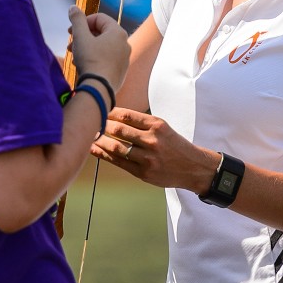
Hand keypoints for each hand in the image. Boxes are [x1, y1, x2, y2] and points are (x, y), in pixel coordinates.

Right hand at [67, 5, 129, 90]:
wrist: (99, 89)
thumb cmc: (90, 60)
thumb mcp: (80, 37)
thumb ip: (77, 20)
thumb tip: (73, 7)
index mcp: (118, 32)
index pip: (99, 18)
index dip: (82, 22)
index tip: (70, 31)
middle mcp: (125, 44)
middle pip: (101, 33)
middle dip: (83, 37)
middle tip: (70, 44)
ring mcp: (124, 59)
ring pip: (102, 47)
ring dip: (87, 48)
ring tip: (75, 57)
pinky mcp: (121, 72)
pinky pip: (106, 59)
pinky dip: (94, 59)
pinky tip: (83, 66)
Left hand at [90, 107, 218, 192]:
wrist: (193, 167)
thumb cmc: (175, 145)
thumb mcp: (163, 128)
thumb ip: (142, 123)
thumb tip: (115, 116)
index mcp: (157, 125)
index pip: (127, 115)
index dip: (110, 112)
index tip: (100, 109)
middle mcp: (152, 140)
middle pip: (119, 130)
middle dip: (102, 125)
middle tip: (91, 122)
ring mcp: (147, 158)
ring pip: (116, 147)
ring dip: (100, 141)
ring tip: (90, 136)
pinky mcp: (143, 172)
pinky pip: (119, 162)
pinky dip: (104, 155)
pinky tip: (95, 150)